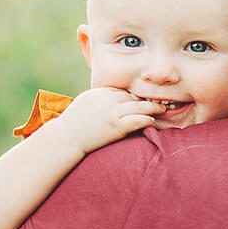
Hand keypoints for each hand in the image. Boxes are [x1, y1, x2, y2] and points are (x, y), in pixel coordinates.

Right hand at [34, 87, 162, 153]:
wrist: (66, 137)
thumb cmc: (72, 123)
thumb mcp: (84, 103)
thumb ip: (98, 98)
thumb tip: (111, 98)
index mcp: (99, 92)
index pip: (122, 91)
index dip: (133, 96)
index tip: (141, 99)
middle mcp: (107, 99)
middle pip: (132, 97)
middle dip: (145, 100)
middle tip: (158, 101)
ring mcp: (112, 112)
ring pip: (139, 106)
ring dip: (152, 107)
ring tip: (162, 109)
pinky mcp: (116, 126)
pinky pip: (137, 120)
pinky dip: (147, 119)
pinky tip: (152, 120)